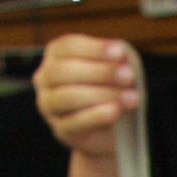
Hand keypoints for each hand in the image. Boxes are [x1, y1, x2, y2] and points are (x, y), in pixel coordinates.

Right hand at [32, 36, 135, 157]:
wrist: (114, 128)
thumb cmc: (113, 86)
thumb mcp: (117, 65)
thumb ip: (117, 56)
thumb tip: (120, 54)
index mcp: (57, 54)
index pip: (69, 46)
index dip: (94, 49)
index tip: (120, 53)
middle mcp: (46, 78)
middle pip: (64, 71)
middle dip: (99, 72)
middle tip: (129, 76)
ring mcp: (49, 105)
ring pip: (67, 97)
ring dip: (101, 95)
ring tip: (131, 97)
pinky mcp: (60, 130)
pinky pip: (74, 122)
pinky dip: (96, 116)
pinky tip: (115, 111)